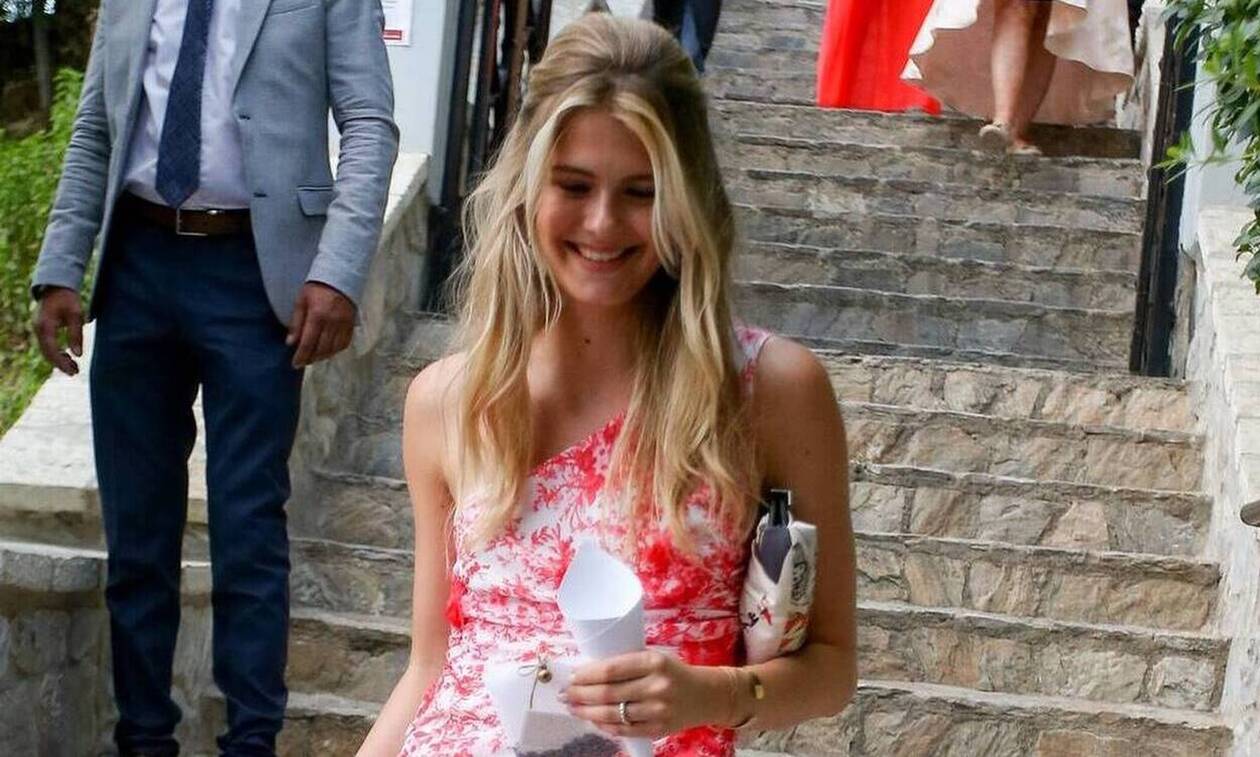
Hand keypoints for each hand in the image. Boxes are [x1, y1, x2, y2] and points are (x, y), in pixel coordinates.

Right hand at [34, 287, 83, 375]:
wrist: (56, 286)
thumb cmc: (68, 299)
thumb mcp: (76, 315)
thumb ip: (75, 334)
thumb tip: (77, 355)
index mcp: (45, 326)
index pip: (51, 350)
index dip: (61, 363)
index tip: (73, 371)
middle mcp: (38, 329)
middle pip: (47, 352)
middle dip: (60, 364)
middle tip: (75, 372)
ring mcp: (38, 328)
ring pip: (46, 349)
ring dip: (58, 359)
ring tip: (74, 367)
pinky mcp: (42, 328)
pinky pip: (47, 344)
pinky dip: (56, 352)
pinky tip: (67, 356)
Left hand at [287, 282, 355, 367]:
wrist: (340, 276)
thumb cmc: (316, 288)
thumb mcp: (301, 301)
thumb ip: (296, 323)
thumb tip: (290, 342)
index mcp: (318, 316)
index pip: (308, 343)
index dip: (301, 356)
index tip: (295, 364)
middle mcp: (333, 322)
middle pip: (322, 349)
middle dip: (312, 358)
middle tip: (303, 362)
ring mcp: (344, 324)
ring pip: (334, 348)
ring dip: (323, 356)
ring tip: (314, 357)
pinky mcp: (351, 324)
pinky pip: (344, 343)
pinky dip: (335, 350)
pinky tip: (328, 351)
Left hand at [562, 650, 724, 739]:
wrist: (706, 695)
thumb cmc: (673, 673)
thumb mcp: (655, 658)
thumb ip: (628, 664)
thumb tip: (588, 672)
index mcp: (654, 662)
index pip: (612, 669)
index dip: (587, 674)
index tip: (573, 676)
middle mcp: (656, 686)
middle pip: (608, 693)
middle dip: (581, 694)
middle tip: (566, 693)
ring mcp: (657, 710)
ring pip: (612, 714)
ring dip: (587, 712)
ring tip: (574, 708)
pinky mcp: (658, 729)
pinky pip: (624, 730)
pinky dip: (605, 726)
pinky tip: (594, 721)